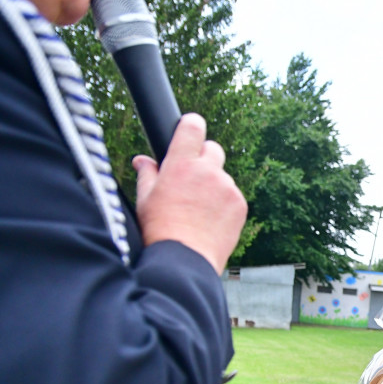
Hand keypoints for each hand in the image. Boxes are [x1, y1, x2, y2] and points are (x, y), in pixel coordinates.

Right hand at [133, 113, 246, 273]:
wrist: (185, 258)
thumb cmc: (160, 229)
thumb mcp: (145, 198)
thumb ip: (147, 174)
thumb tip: (142, 160)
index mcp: (181, 164)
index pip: (192, 127)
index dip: (191, 125)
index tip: (190, 128)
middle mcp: (208, 171)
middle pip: (213, 148)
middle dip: (204, 157)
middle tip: (192, 175)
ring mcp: (227, 187)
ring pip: (223, 176)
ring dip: (213, 184)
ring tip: (199, 208)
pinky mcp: (240, 204)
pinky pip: (233, 195)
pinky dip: (224, 202)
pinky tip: (210, 219)